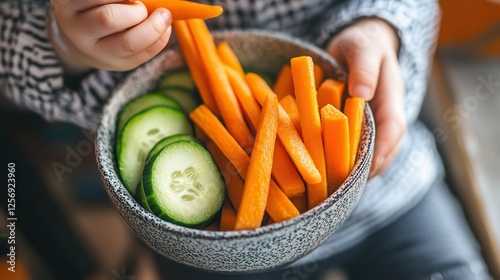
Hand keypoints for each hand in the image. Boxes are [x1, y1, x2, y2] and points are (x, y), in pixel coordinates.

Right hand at [50, 0, 171, 74]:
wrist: (84, 36)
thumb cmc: (94, 5)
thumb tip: (139, 1)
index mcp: (67, 3)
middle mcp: (76, 29)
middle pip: (108, 19)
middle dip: (135, 11)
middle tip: (141, 7)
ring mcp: (96, 52)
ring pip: (128, 43)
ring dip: (153, 28)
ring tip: (163, 16)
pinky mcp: (117, 65)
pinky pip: (143, 55)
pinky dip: (161, 40)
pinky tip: (165, 29)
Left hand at [326, 18, 406, 177]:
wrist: (359, 44)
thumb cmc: (361, 43)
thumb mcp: (362, 48)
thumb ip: (363, 67)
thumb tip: (362, 93)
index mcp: (391, 100)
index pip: (394, 129)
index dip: (383, 151)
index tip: (369, 169)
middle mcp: (385, 117)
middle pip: (384, 150)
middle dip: (368, 170)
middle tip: (345, 188)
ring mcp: (372, 125)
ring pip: (369, 153)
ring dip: (355, 170)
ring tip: (335, 188)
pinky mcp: (357, 128)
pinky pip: (352, 147)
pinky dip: (341, 159)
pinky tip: (325, 171)